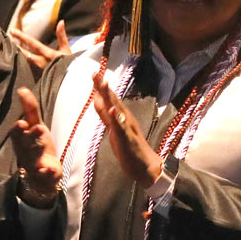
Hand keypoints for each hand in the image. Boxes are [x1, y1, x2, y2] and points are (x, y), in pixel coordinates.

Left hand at [10, 21, 71, 71]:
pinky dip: (22, 60)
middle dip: (16, 45)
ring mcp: (39, 70)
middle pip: (25, 52)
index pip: (33, 43)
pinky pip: (27, 66)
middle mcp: (41, 62)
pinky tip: (16, 57)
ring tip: (10, 45)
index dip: (22, 37)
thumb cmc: (69, 64)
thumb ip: (61, 35)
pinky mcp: (37, 77)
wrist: (72, 81)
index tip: (13, 30)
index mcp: (48, 54)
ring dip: (18, 52)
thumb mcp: (66, 49)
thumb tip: (61, 21)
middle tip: (7, 36)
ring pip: (25, 59)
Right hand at [10, 87, 62, 206]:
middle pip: (25, 144)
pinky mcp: (44, 176)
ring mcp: (34, 165)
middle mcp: (25, 152)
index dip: (18, 129)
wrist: (44, 173)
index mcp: (21, 139)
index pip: (17, 133)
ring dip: (36, 151)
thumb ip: (30, 109)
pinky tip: (49, 169)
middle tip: (36, 127)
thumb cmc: (37, 145)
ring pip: (33, 158)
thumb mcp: (35, 126)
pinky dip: (46, 173)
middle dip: (30, 137)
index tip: (21, 122)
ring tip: (41, 144)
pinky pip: (44, 175)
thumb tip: (22, 89)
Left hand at [91, 71, 161, 187]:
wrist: (146, 166)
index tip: (94, 73)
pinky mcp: (127, 140)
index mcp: (121, 117)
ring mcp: (127, 128)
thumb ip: (106, 115)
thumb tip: (97, 100)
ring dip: (110, 97)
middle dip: (103, 87)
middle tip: (96, 73)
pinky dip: (116, 119)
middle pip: (112, 100)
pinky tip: (112, 110)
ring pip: (117, 110)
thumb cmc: (129, 148)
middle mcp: (125, 119)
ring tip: (104, 84)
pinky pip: (121, 128)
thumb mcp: (113, 129)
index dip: (101, 87)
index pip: (109, 99)